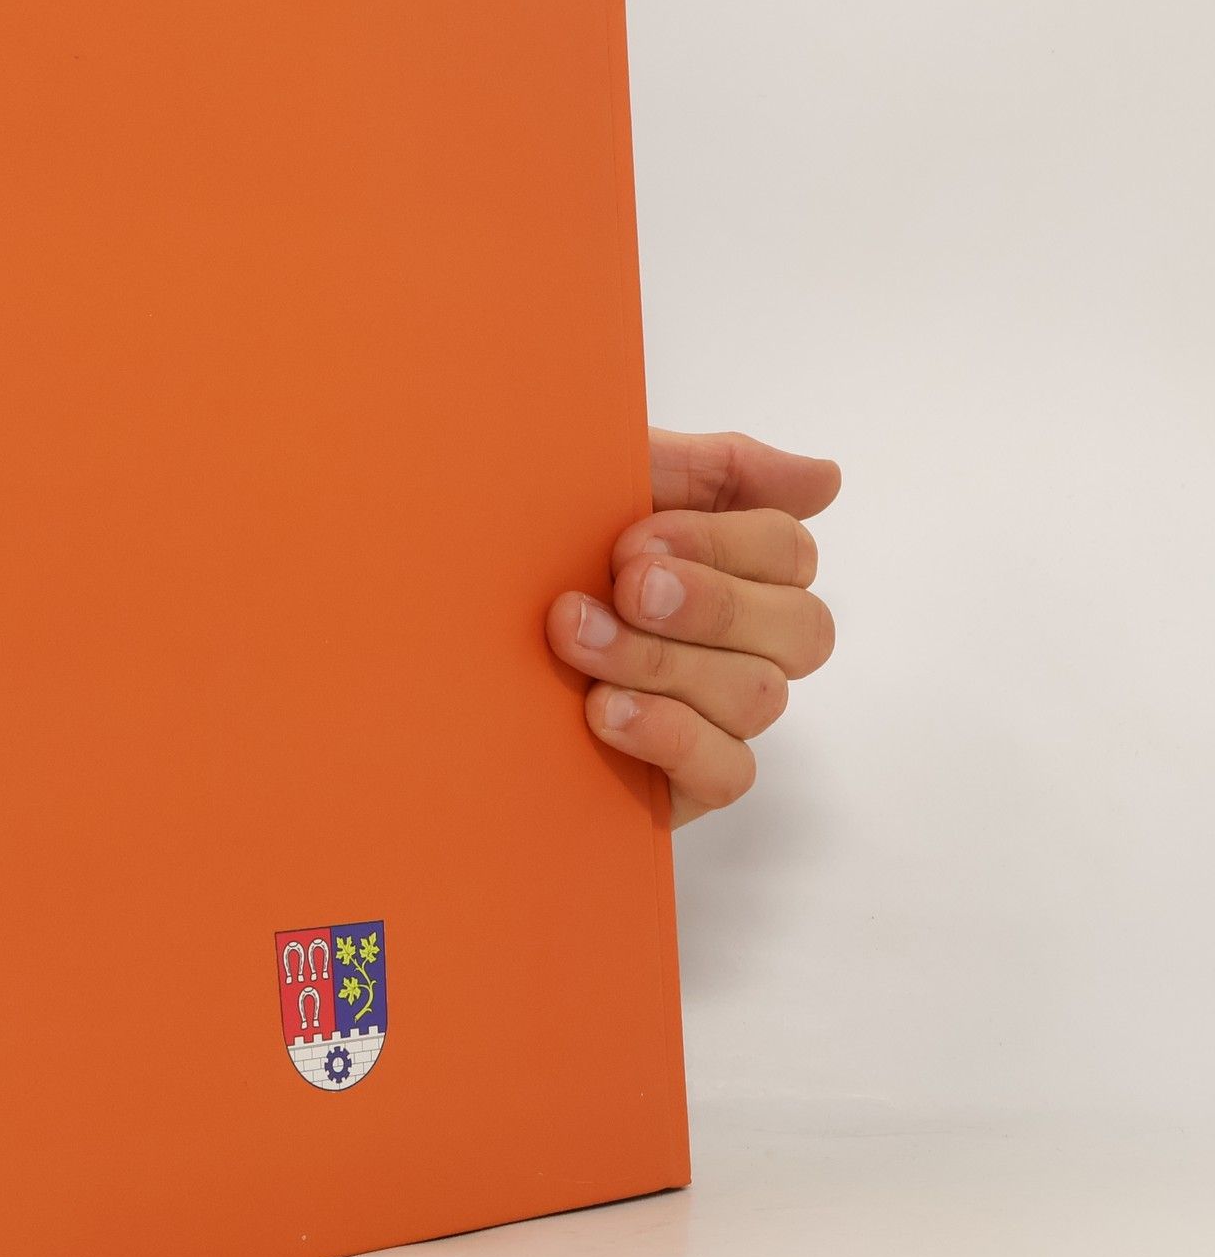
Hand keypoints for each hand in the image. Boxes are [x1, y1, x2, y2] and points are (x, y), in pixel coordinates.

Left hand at [545, 430, 839, 827]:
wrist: (428, 648)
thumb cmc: (523, 554)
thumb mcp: (603, 485)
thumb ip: (712, 471)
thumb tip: (827, 479)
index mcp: (728, 567)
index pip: (789, 551)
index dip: (724, 542)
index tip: (632, 539)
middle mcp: (737, 645)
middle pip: (801, 629)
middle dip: (708, 602)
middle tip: (623, 587)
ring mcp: (715, 717)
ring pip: (758, 696)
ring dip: (662, 661)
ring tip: (574, 639)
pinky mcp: (684, 784)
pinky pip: (730, 772)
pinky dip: (668, 734)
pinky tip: (599, 712)